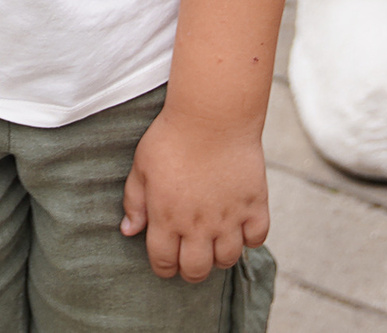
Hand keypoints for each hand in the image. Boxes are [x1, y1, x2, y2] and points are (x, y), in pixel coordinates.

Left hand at [120, 105, 267, 282]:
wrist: (213, 115)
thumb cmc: (172, 136)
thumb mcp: (141, 167)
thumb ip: (134, 202)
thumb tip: (128, 231)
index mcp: (167, 219)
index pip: (164, 262)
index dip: (164, 267)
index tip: (167, 261)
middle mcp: (198, 226)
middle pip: (196, 271)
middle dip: (191, 271)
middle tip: (192, 258)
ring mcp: (229, 218)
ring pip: (227, 259)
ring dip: (219, 256)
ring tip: (216, 242)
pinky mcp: (254, 205)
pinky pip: (257, 238)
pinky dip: (250, 238)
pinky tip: (240, 226)